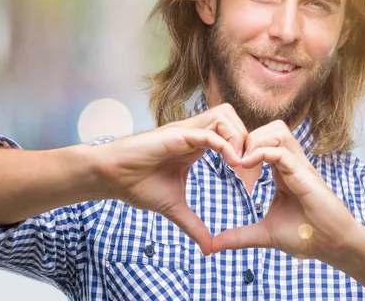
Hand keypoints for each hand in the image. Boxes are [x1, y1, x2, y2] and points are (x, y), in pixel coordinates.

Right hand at [96, 103, 246, 254]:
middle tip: (252, 165)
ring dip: (239, 136)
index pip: (230, 134)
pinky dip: (224, 144)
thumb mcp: (175, 208)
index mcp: (197, 145)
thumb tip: (208, 249)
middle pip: (233, 118)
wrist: (111, 178)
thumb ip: (194, 225)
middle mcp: (194, 133)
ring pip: (224, 115)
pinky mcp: (176, 135)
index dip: (245, 149)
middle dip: (248, 137)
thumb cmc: (138, 186)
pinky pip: (208, 132)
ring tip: (242, 163)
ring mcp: (186, 131)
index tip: (252, 175)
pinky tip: (232, 163)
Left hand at [211, 120, 360, 262]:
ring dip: (255, 141)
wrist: (333, 246)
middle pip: (271, 128)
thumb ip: (240, 236)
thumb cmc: (306, 236)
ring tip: (240, 162)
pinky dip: (261, 154)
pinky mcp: (304, 175)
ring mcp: (299, 166)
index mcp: (282, 172)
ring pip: (278, 131)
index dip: (244, 146)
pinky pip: (282, 152)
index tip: (226, 163)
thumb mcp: (265, 234)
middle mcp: (291, 164)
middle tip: (232, 159)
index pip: (263, 142)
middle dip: (248, 137)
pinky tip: (245, 167)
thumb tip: (213, 246)